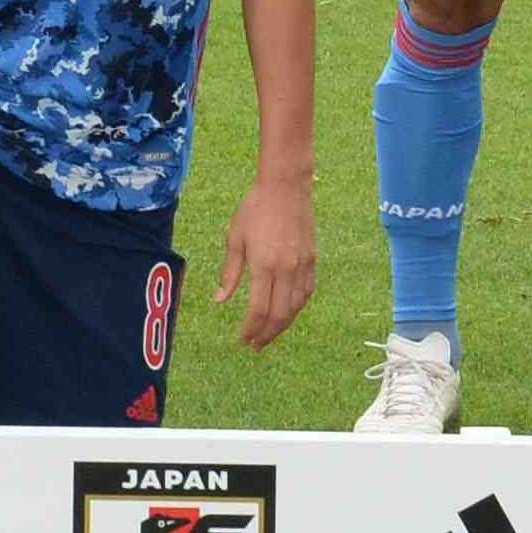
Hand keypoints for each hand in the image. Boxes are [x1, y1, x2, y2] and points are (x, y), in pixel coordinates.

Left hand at [219, 176, 318, 347]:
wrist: (286, 187)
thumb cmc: (255, 208)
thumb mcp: (235, 238)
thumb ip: (230, 272)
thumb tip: (219, 300)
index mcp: (264, 265)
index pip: (259, 309)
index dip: (251, 329)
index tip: (243, 340)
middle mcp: (286, 270)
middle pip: (279, 314)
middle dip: (267, 334)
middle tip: (255, 345)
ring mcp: (302, 266)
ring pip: (296, 307)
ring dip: (282, 325)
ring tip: (268, 333)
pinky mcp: (312, 261)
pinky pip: (306, 293)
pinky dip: (296, 308)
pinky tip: (286, 313)